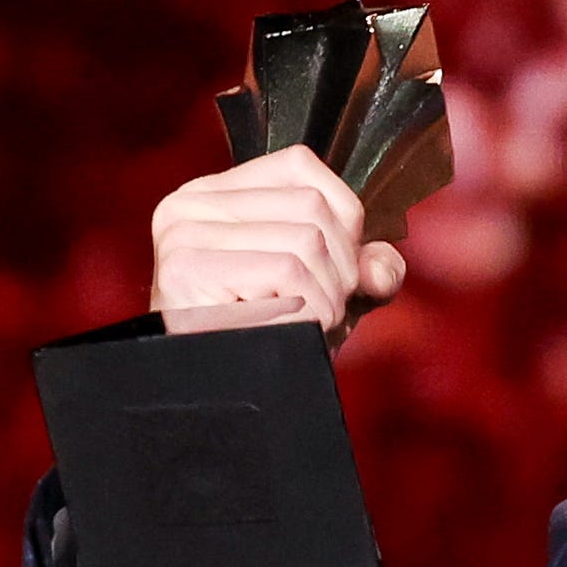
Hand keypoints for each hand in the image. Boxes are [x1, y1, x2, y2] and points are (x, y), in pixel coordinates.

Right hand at [148, 145, 405, 345]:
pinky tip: (284, 331)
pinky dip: (308, 313)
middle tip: (317, 310)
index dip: (342, 220)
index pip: (301, 166)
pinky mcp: (187, 268)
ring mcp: (184, 233)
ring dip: (325, 299)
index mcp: (216, 195)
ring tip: (298, 324)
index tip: (333, 269)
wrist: (220, 399)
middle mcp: (191, 204)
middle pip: (312, 207)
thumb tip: (382, 265)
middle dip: (339, 270)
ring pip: (307, 241)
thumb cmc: (265, 341)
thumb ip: (360, 267)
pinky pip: (289, 273)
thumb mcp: (322, 293)